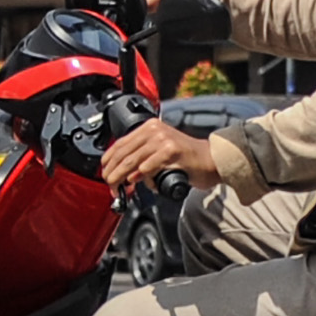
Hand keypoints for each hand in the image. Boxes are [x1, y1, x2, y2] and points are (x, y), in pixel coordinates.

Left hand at [102, 117, 221, 194]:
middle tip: (110, 186)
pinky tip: (136, 182)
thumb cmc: (187, 160)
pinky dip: (140, 176)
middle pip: (123, 153)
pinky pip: (148, 166)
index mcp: (149, 127)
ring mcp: (163, 139)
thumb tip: (122, 175)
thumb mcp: (159, 153)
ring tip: (118, 188)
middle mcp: (154, 130)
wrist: (211, 161)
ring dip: (121, 177)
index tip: (105, 175)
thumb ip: (141, 159)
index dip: (109, 161)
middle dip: (112, 172)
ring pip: (132, 160)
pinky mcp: (172, 151)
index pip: (120, 143)